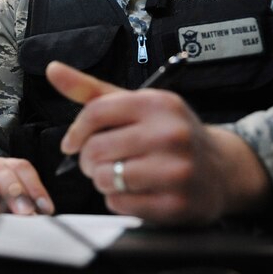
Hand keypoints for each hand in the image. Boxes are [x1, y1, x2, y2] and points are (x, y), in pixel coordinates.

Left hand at [46, 61, 271, 224]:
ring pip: (106, 178)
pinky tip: (136, 191)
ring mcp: (176, 170)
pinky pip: (121, 204)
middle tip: (103, 161)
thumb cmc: (167, 133)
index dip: (75, 132)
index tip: (72, 143)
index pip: (95, 113)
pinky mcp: (177, 203)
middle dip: (89, 160)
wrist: (220, 169)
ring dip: (103, 181)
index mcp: (157, 103)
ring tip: (120, 175)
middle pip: (96, 149)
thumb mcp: (134, 105)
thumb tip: (53, 69)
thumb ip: (90, 90)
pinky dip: (119, 200)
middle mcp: (171, 133)